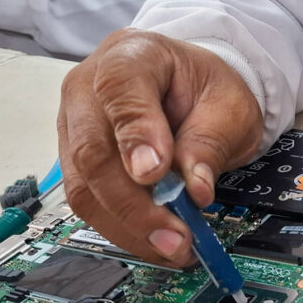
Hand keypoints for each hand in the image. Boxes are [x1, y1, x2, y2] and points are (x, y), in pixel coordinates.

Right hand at [58, 29, 263, 266]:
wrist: (190, 88)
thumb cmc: (206, 89)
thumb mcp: (228, 106)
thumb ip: (209, 141)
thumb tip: (194, 190)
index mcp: (131, 55)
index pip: (119, 91)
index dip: (135, 135)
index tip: (156, 175)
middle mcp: (89, 88)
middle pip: (93, 149)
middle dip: (134, 203)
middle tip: (174, 234)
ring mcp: (74, 124)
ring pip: (84, 185)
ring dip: (128, 225)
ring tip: (173, 246)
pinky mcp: (75, 160)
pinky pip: (89, 201)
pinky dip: (124, 228)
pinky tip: (156, 241)